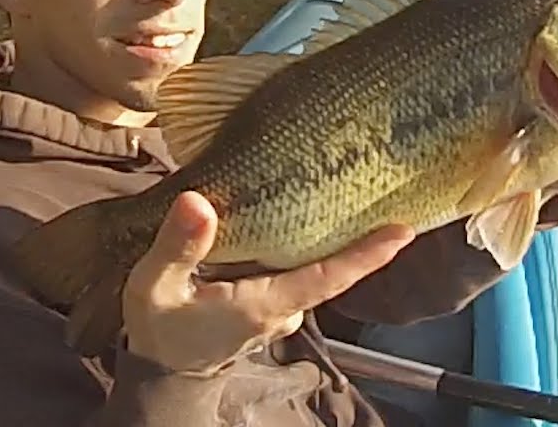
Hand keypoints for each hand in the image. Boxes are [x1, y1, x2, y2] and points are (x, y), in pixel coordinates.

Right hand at [121, 191, 414, 375]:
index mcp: (263, 304)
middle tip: (377, 187)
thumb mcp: (156, 285)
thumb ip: (178, 245)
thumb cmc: (159, 330)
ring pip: (312, 269)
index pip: (327, 277)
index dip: (367, 255)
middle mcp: (282, 310)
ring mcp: (280, 312)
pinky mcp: (271, 307)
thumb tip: (198, 202)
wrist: (160, 371)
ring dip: (325, 238)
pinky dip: (301, 248)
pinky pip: (295, 273)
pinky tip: (300, 217)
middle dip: (355, 234)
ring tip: (342, 191)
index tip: (402, 232)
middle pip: (328, 267)